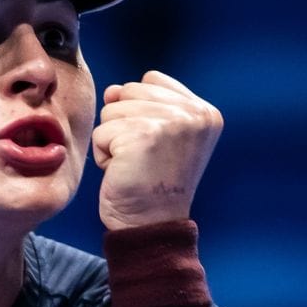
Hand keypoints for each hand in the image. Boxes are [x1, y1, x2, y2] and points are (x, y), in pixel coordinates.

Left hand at [92, 70, 223, 230]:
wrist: (153, 226)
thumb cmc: (153, 184)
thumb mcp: (157, 136)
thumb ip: (140, 104)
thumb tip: (111, 91)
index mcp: (205, 112)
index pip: (151, 80)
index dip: (140, 111)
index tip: (155, 146)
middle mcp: (194, 114)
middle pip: (129, 91)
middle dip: (124, 125)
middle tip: (144, 159)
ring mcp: (171, 122)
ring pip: (112, 110)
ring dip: (113, 140)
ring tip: (134, 165)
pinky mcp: (143, 136)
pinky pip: (101, 132)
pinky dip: (104, 156)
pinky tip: (123, 173)